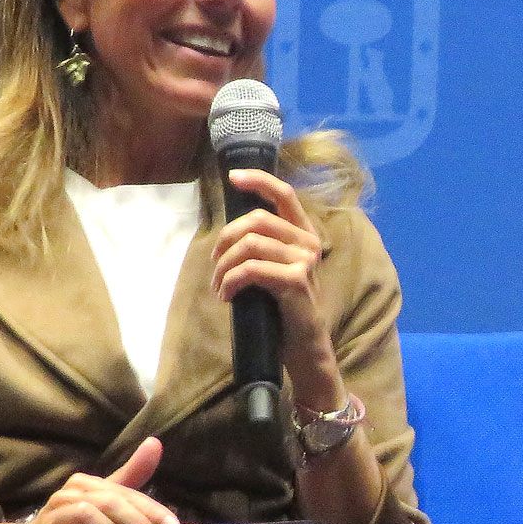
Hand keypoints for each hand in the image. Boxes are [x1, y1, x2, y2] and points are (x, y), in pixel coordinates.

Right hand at [16, 438, 177, 523]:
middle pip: (109, 500)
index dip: (151, 508)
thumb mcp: (103, 499)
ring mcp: (52, 516)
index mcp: (84, 484)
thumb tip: (155, 443)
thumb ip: (131, 475)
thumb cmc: (74, 523)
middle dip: (137, 519)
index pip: (125, 492)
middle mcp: (67, 494)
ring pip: (88, 512)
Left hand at [213, 168, 339, 402]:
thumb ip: (262, 246)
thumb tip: (229, 232)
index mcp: (304, 234)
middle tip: (214, 261)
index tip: (232, 178)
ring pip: (249, 245)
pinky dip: (230, 281)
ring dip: (223, 265)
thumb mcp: (274, 269)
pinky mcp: (296, 281)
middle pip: (257, 219)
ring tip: (218, 284)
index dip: (258, 180)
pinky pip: (251, 270)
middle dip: (226, 238)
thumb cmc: (284, 308)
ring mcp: (304, 262)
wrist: (304, 345)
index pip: (284, 194)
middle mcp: (308, 243)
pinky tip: (226, 296)